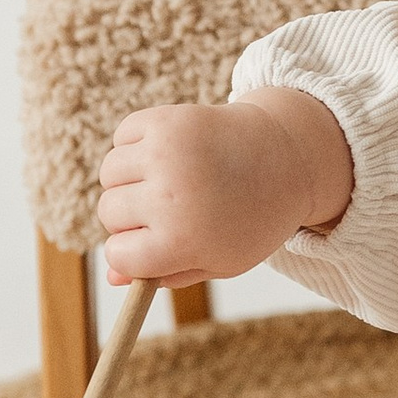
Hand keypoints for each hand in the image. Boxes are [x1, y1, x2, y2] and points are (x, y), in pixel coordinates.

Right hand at [97, 89, 352, 286]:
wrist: (289, 156)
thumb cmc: (252, 217)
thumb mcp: (219, 259)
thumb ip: (164, 274)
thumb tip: (111, 277)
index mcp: (181, 240)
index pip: (118, 255)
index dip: (131, 253)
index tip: (151, 244)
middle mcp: (168, 196)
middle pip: (109, 212)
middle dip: (131, 216)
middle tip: (171, 208)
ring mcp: (164, 153)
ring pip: (110, 173)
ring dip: (131, 178)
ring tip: (169, 178)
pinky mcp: (165, 119)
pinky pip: (122, 137)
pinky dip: (136, 145)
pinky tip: (169, 152)